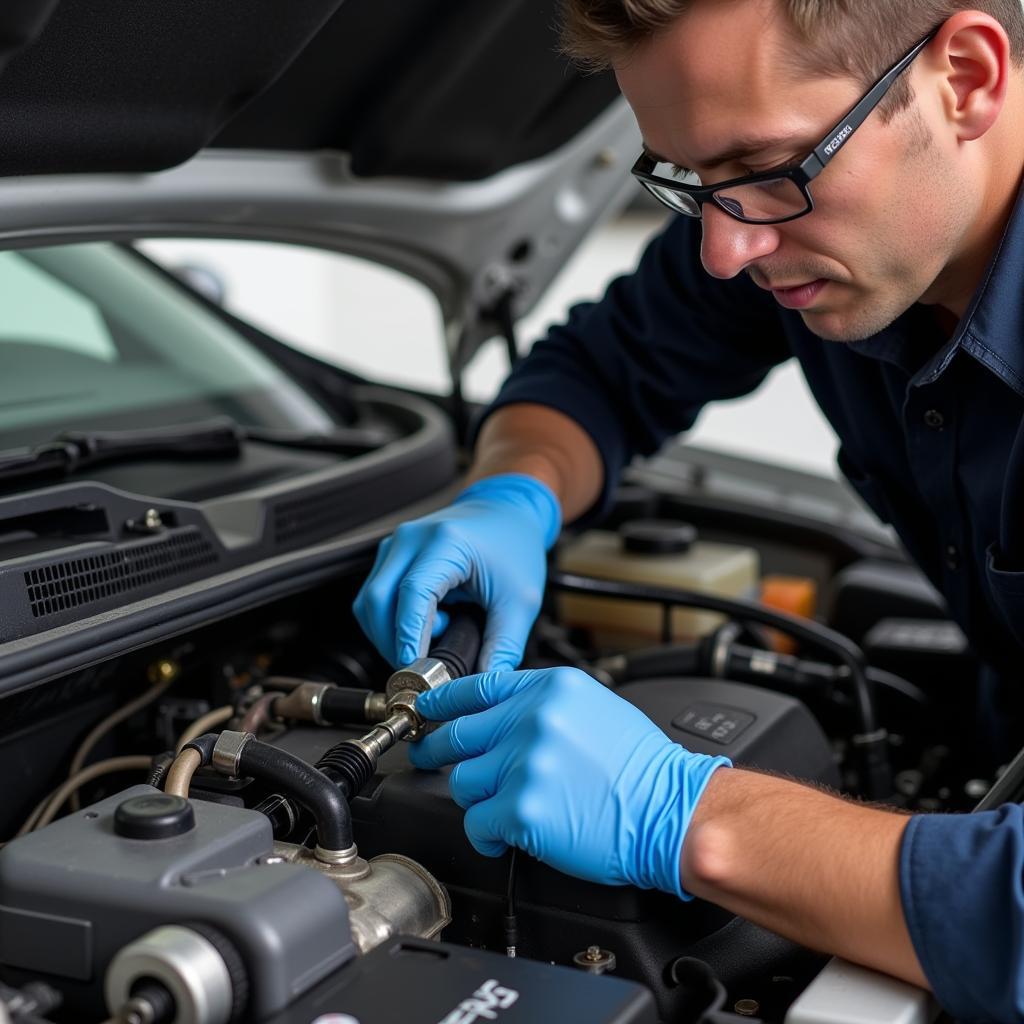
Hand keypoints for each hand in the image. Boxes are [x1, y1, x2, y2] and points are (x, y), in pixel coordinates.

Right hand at [353, 474, 559, 670]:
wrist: (506, 513)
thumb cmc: (513, 546)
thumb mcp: (520, 600)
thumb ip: (503, 645)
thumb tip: (481, 681)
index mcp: (445, 542)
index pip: (412, 594)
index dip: (408, 635)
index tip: (414, 667)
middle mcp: (411, 539)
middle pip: (377, 600)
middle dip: (392, 642)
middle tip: (420, 668)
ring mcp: (396, 544)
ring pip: (368, 602)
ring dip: (389, 634)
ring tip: (429, 642)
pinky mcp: (391, 555)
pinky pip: (374, 597)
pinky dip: (389, 622)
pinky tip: (420, 628)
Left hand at [411, 667, 729, 898]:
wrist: (672, 811)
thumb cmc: (642, 767)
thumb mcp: (594, 707)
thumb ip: (543, 705)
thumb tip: (499, 715)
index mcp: (550, 690)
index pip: (476, 687)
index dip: (442, 701)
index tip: (425, 709)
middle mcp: (533, 720)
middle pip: (457, 733)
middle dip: (437, 749)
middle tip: (431, 757)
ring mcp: (525, 764)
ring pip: (462, 780)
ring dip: (476, 797)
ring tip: (501, 805)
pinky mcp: (522, 810)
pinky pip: (476, 822)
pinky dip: (486, 833)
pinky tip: (505, 833)